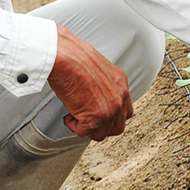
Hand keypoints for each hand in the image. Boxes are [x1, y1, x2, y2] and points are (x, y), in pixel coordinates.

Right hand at [46, 24, 133, 140]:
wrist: (64, 56)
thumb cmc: (73, 57)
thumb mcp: (96, 68)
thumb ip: (102, 84)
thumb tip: (93, 95)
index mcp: (120, 81)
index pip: (125, 109)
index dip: (111, 116)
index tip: (98, 114)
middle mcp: (120, 96)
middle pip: (118, 126)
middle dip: (101, 126)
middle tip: (87, 120)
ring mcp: (110, 108)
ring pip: (102, 133)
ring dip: (87, 128)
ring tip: (75, 117)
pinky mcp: (96, 117)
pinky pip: (84, 132)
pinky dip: (73, 126)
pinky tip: (68, 115)